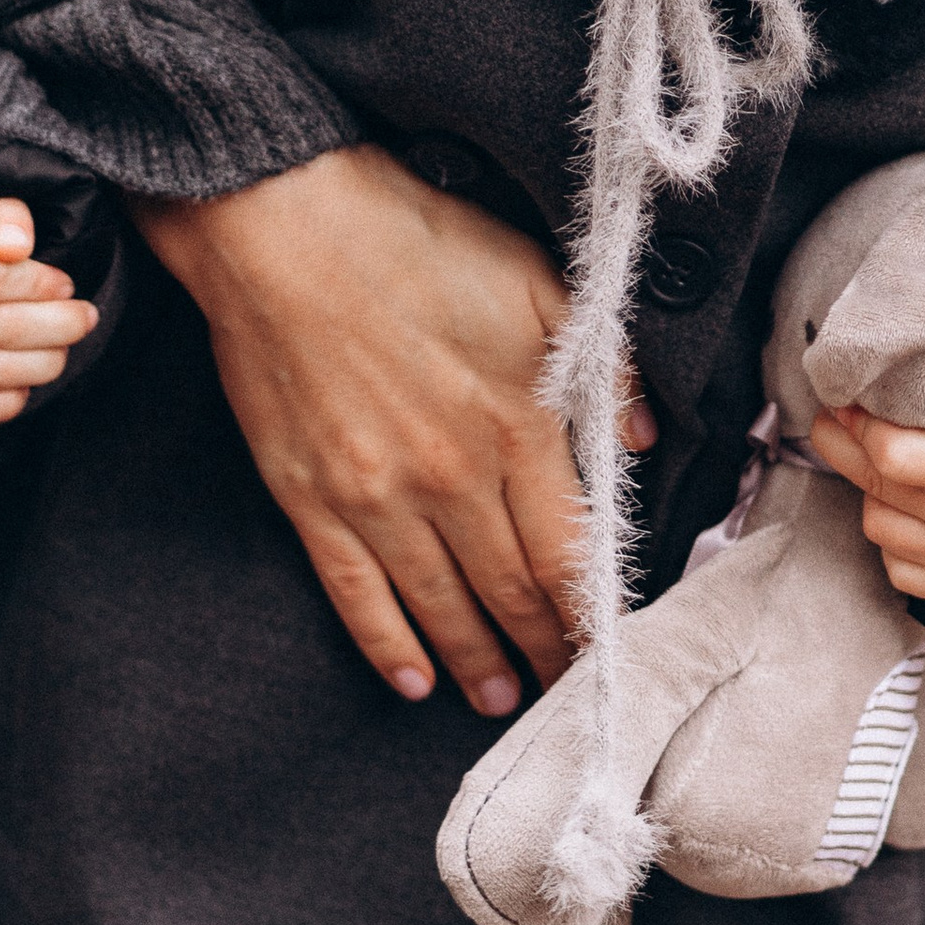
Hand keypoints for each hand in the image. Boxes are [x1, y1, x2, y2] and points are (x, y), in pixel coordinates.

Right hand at [135, 145, 652, 717]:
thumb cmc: (413, 241)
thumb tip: (642, 442)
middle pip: (511, 592)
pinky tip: (413, 680)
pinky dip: (387, 644)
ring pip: (441, 605)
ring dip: (477, 661)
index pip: (568, 550)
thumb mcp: (538, 281)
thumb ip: (602, 367)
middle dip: (544, 648)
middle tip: (566, 688)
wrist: (283, 226)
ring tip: (501, 697)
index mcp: (515, 426)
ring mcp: (376, 496)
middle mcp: (451, 478)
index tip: (610, 646)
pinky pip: (355, 593)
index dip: (592, 610)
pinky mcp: (312, 498)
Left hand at [808, 406, 924, 606]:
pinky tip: (920, 512)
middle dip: (846, 447)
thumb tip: (849, 396)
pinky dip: (898, 538)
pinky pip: (894, 566)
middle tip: (841, 422)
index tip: (847, 401)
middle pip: (875, 485)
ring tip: (903, 471)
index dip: (857, 423)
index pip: (890, 454)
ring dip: (876, 494)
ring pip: (875, 525)